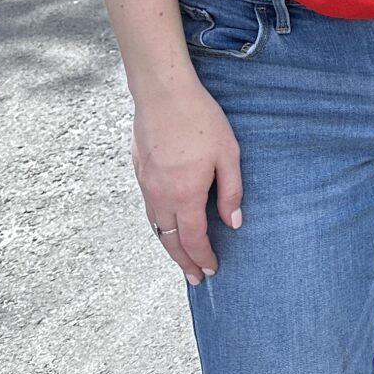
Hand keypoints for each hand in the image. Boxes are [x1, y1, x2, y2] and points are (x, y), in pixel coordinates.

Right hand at [133, 78, 241, 285]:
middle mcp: (161, 196)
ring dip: (170, 246)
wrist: (164, 95)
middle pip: (171, 240)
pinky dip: (159, 226)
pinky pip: (149, 210)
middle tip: (196, 278)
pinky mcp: (140, 173)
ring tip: (182, 259)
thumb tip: (234, 222)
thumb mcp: (228, 154)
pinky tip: (167, 226)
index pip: (194, 238)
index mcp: (186, 194)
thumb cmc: (202, 121)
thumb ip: (231, 190)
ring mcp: (147, 185)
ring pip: (156, 227)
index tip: (211, 270)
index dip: (203, 256)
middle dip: (184, 262)